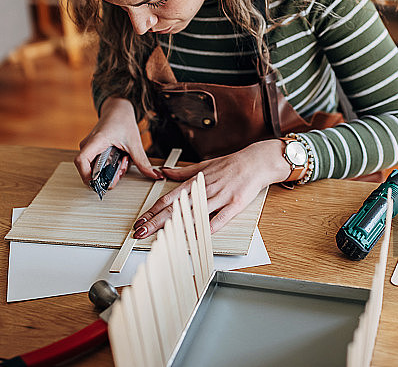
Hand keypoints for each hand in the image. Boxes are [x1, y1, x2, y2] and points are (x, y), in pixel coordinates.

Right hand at [74, 97, 161, 185]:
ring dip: (110, 171)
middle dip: (108, 176)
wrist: (117, 109)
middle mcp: (88, 146)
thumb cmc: (122, 120)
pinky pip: (98, 165)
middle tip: (122, 168)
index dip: (86, 176)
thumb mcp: (134, 142)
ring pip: (95, 169)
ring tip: (123, 161)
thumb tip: (154, 175)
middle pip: (90, 170)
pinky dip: (109, 166)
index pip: (81, 161)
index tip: (99, 183)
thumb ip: (142, 161)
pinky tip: (119, 159)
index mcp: (96, 141)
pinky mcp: (92, 151)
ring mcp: (89, 149)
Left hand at [132, 139, 292, 238]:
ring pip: (194, 213)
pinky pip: (219, 219)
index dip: (153, 210)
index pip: (170, 197)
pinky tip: (195, 236)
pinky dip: (207, 227)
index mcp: (196, 181)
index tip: (140, 220)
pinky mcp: (235, 204)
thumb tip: (164, 171)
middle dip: (156, 221)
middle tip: (140, 231)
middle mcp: (205, 189)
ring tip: (160, 236)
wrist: (257, 161)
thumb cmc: (231, 164)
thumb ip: (183, 172)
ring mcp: (220, 197)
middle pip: (176, 207)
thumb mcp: (205, 165)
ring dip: (175, 225)